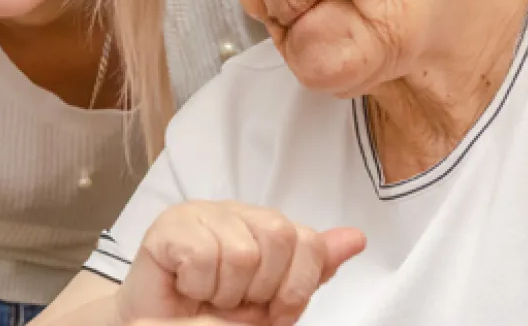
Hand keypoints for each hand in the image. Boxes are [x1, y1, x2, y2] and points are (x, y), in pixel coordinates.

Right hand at [116, 201, 365, 325]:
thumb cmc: (215, 317)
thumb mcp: (276, 302)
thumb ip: (313, 269)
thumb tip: (357, 238)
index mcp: (266, 226)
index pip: (309, 240)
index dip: (296, 287)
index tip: (274, 309)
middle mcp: (238, 211)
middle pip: (280, 236)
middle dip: (262, 288)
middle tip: (236, 302)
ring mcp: (203, 212)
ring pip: (241, 251)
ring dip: (225, 292)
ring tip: (209, 295)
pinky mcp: (170, 225)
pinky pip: (203, 256)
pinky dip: (198, 285)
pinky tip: (187, 285)